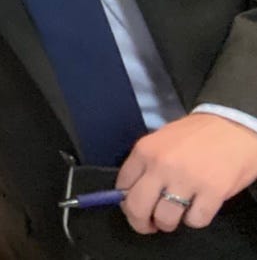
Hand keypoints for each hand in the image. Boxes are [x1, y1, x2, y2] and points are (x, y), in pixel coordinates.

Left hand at [115, 113, 256, 233]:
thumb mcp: (160, 142)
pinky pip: (195, 221)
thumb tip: (131, 193)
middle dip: (141, 223)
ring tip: (176, 212)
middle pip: (137, 207)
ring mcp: (186, 179)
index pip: (122, 186)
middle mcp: (161, 165)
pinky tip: (198, 206)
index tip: (134, 208)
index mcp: (145, 150)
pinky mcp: (212, 192)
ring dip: (169, 223)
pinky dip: (195, 219)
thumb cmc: (193, 135)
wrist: (230, 127)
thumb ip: (145, 165)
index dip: (126, 203)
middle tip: (150, 224)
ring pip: (165, 220)